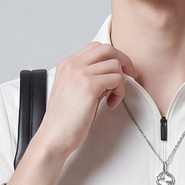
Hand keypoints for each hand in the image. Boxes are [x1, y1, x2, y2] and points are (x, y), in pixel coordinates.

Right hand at [34, 42, 134, 158]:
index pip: (96, 47)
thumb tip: (111, 76)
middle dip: (123, 61)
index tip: (119, 71)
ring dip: (121, 82)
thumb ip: (90, 79)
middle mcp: (72, 65)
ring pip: (115, 64)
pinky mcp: (89, 85)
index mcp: (67, 65)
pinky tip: (110, 104)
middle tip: (129, 76)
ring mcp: (80, 73)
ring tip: (113, 98)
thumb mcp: (74, 92)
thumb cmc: (64, 120)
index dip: (112, 58)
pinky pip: (117, 79)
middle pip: (107, 48)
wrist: (55, 136)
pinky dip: (119, 92)